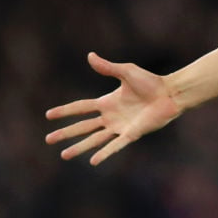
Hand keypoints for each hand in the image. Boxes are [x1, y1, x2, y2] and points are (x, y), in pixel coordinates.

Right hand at [45, 52, 181, 165]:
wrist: (170, 93)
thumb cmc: (150, 82)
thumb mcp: (126, 72)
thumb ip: (107, 67)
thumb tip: (90, 55)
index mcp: (107, 102)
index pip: (81, 108)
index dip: (65, 111)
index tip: (48, 115)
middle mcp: (111, 117)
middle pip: (83, 127)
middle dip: (66, 133)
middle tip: (48, 140)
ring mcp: (120, 127)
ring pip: (95, 139)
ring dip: (79, 147)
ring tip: (64, 155)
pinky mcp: (132, 133)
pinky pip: (115, 145)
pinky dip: (104, 153)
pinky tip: (93, 161)